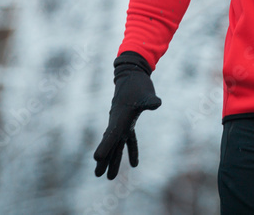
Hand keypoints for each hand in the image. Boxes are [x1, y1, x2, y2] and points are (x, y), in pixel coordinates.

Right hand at [93, 51, 161, 178]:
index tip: (96, 159)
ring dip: (114, 160)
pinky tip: (134, 164)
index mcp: (119, 117)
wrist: (133, 75)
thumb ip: (150, 100)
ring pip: (117, 145)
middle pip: (110, 144)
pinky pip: (129, 140)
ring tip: (110, 177)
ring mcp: (122, 123)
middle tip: (98, 175)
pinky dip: (131, 150)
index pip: (111, 135)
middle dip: (105, 160)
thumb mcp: (146, 92)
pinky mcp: (129, 122)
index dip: (104, 147)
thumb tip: (157, 104)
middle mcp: (118, 122)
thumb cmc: (138, 84)